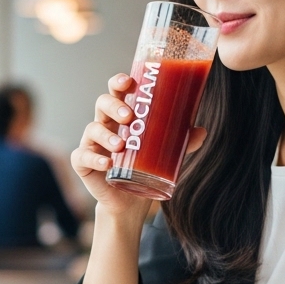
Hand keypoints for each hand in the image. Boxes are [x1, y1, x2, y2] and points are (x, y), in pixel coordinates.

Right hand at [70, 74, 206, 221]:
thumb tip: (202, 132)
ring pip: (92, 129)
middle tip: (129, 116)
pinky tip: (107, 164)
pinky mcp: (83, 164)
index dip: (118, 82)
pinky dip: (94, 159)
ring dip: (106, 135)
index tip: (128, 82)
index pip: (116, 92)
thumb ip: (181, 142)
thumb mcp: (165, 153)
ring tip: (121, 145)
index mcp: (120, 116)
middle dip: (114, 106)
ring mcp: (92, 144)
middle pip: (102, 104)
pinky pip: (82, 157)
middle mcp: (104, 125)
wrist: (129, 201)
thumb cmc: (143, 168)